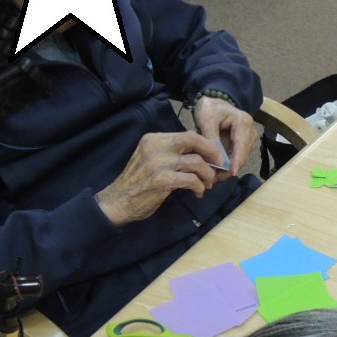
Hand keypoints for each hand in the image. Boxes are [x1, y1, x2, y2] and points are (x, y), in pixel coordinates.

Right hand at [97, 132, 223, 225]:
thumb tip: (202, 154)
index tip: (214, 155)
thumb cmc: (138, 182)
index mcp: (153, 139)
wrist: (117, 202)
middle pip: (192, 140)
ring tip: (207, 184)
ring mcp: (157, 163)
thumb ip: (172, 153)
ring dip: (207, 174)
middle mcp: (155, 147)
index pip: (186, 134)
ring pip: (196, 162)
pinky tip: (198, 193)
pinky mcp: (161, 180)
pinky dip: (199, 187)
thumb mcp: (151, 159)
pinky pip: (191, 180)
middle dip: (211, 151)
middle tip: (219, 164)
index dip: (205, 144)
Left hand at [193, 95, 257, 174]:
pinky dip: (227, 165)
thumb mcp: (207, 119)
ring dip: (227, 169)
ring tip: (212, 177)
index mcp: (243, 123)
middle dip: (229, 168)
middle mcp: (250, 131)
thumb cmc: (210, 109)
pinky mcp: (244, 145)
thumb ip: (211, 137)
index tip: (231, 173)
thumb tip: (216, 159)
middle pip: (242, 155)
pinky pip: (237, 158)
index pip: (241, 145)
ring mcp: (249, 139)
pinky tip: (216, 172)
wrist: (214, 104)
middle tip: (213, 179)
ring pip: (240, 159)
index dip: (237, 161)